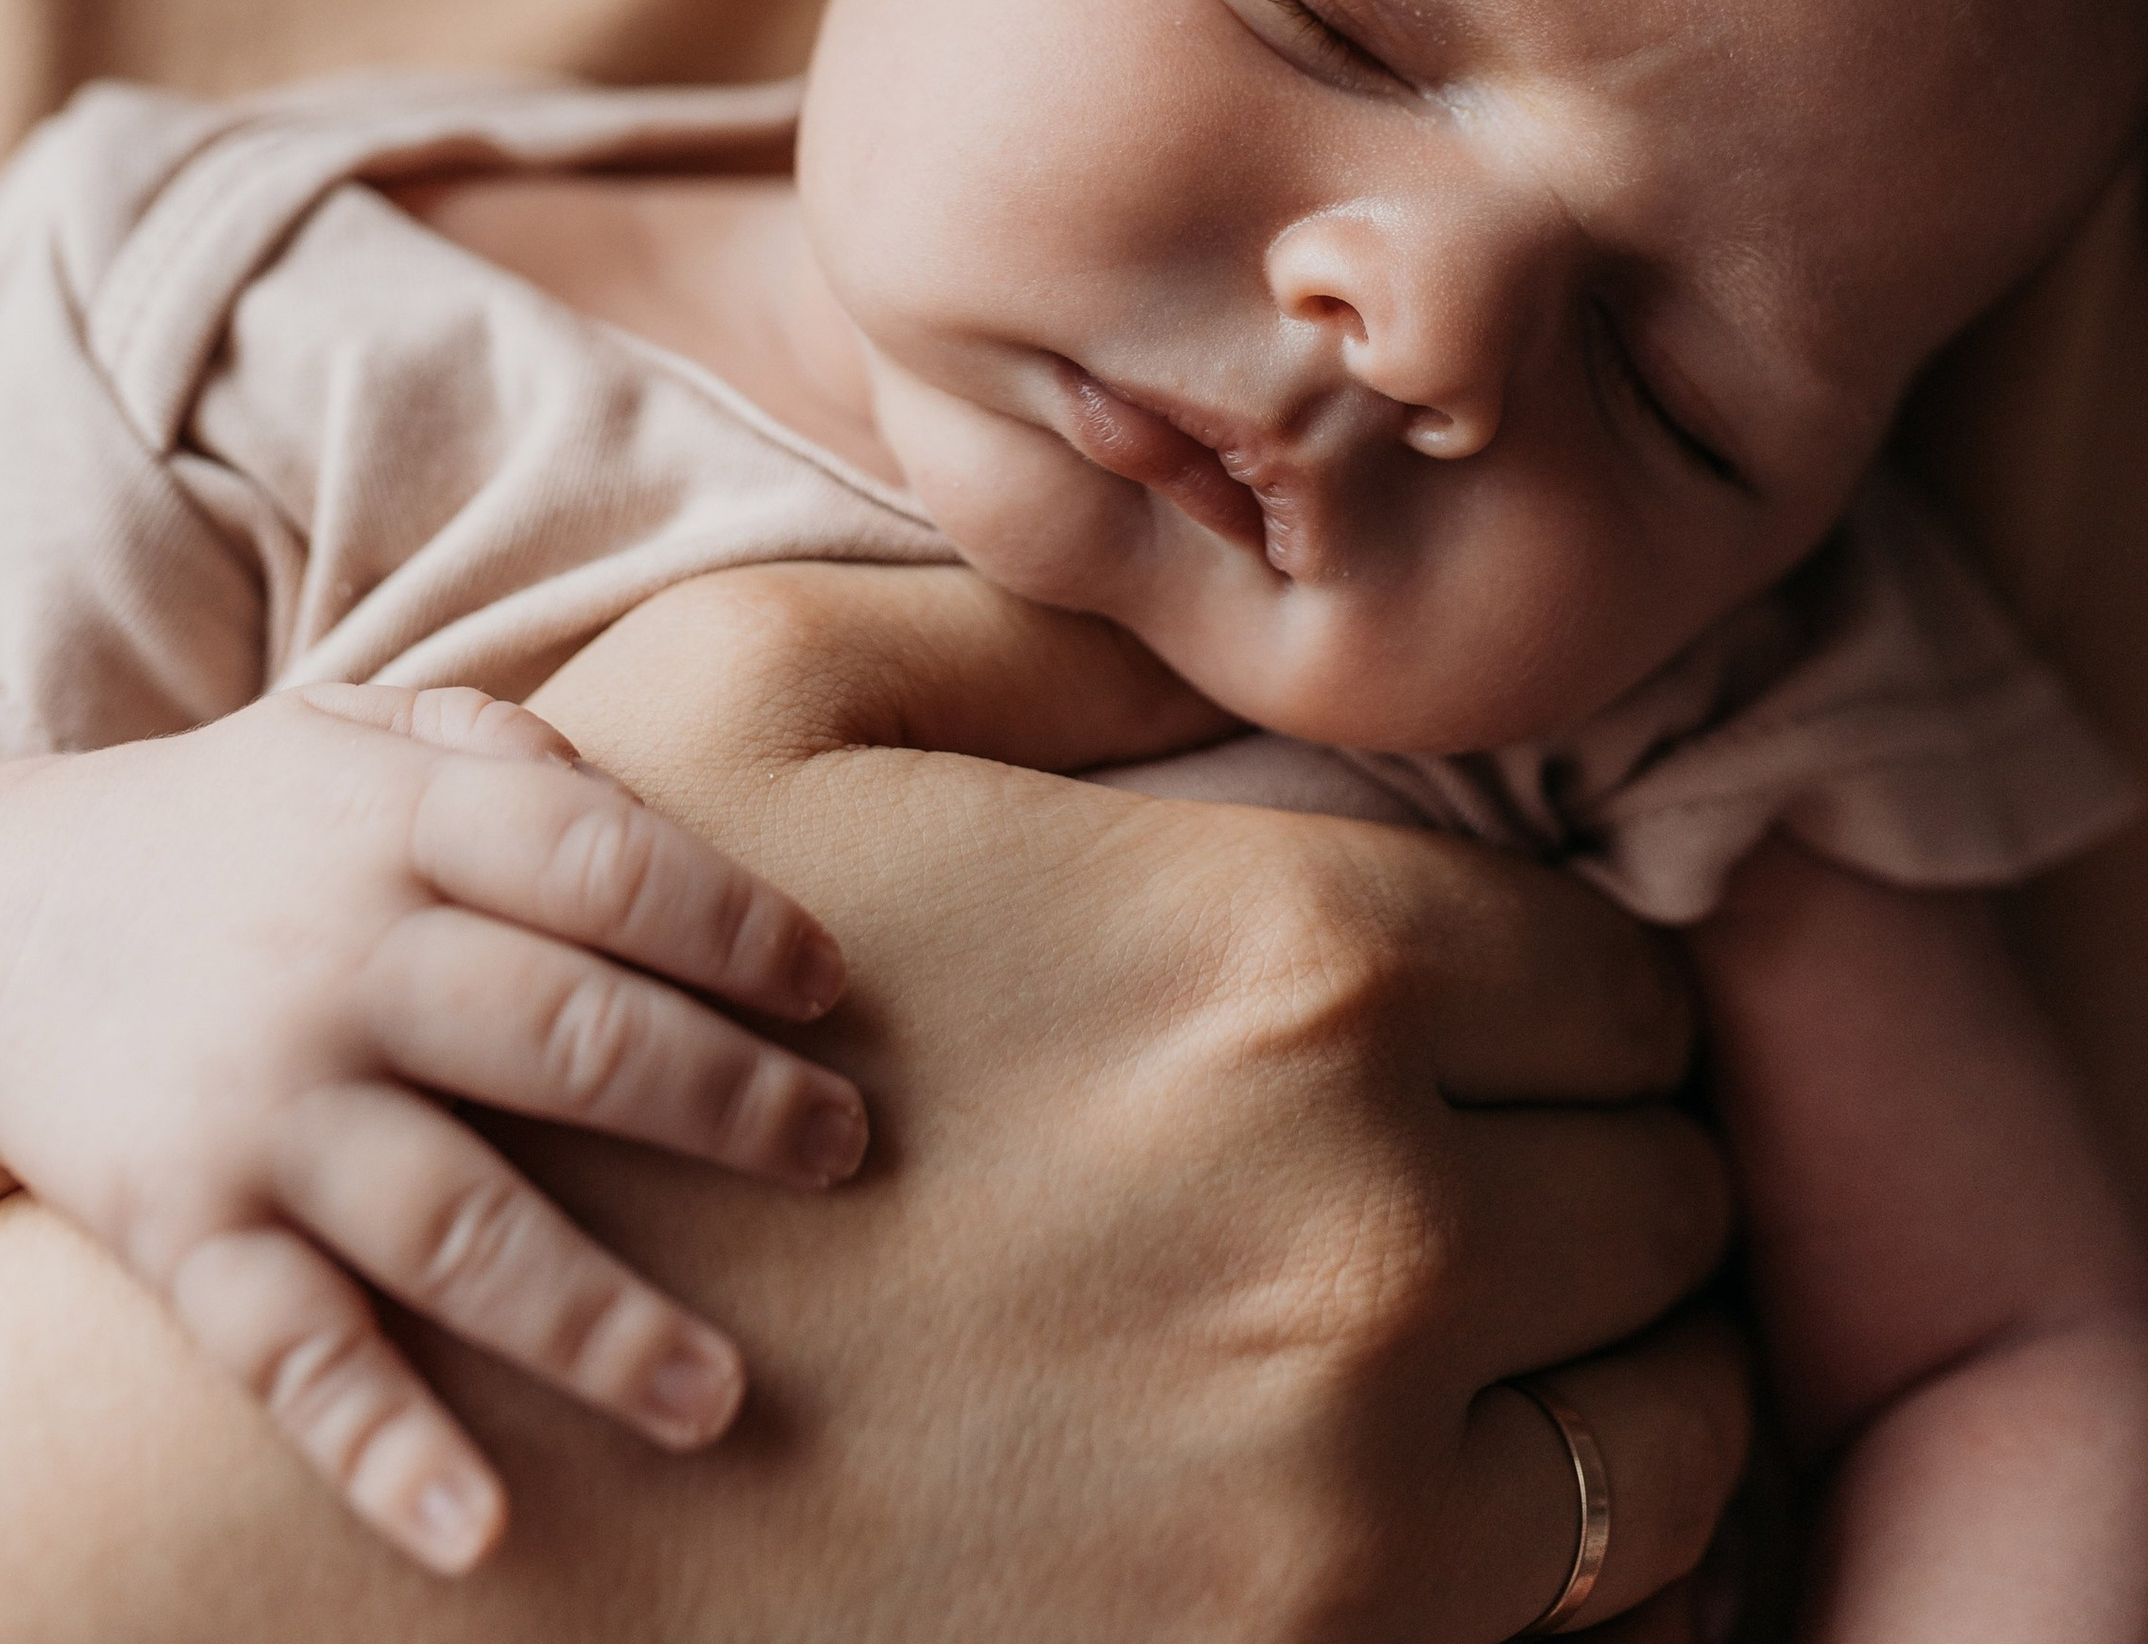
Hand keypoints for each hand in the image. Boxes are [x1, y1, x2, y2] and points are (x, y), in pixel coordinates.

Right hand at [0, 684, 865, 1573]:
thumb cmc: (245, 831)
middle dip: (725, 1104)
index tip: (833, 990)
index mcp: (403, 824)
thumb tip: (662, 807)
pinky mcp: (188, 1232)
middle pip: (563, 1036)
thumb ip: (507, 749)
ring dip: (596, 1319)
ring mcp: (267, 1105)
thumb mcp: (360, 734)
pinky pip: (297, 1355)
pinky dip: (384, 1448)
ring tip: (718, 1396)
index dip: (732, 923)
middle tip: (844, 1154)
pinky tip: (476, 1533)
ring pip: (455, 1224)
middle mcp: (344, 963)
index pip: (602, 861)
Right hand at [507, 570, 1750, 1639]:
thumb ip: (1061, 632)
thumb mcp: (765, 691)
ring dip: (1612, 1350)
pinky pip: (1586, 1603)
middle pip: (1673, 1180)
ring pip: (1671, 1410)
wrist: (474, 1437)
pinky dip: (1555, 1535)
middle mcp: (1374, 1226)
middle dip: (1601, 1151)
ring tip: (1500, 1323)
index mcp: (1286, 958)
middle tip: (1492, 1153)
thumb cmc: (607, 1036)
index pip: (1622, 967)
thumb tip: (1270, 604)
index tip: (1489, 1003)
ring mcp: (1346, 1489)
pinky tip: (1435, 1472)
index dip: (1562, 976)